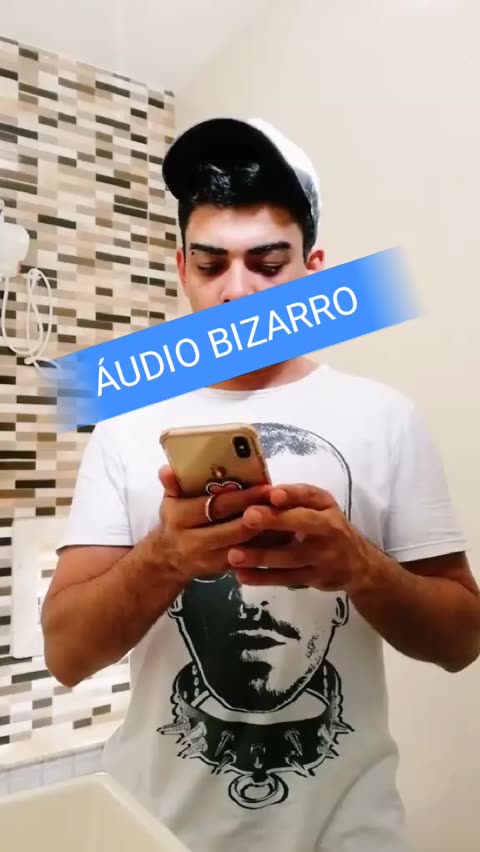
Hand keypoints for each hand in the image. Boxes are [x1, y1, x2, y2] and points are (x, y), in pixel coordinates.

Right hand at [158, 466, 271, 582]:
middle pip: (234, 529)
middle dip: (259, 514)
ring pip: (245, 547)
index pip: (214, 507)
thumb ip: (172, 485)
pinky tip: (281, 532)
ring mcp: (210, 560)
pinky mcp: (224, 570)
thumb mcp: (169, 502)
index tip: (263, 486)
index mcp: (180, 519)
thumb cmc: (174, 522)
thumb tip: (167, 469)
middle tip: (280, 499)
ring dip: (266, 532)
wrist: (167, 560)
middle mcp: (194, 542)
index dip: (241, 498)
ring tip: (284, 514)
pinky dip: (265, 546)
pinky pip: (249, 558)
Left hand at [227, 483, 370, 592]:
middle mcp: (328, 530)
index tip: (272, 494)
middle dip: (275, 521)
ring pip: (290, 557)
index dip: (292, 495)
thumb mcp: (322, 507)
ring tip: (233, 555)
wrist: (359, 565)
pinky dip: (263, 578)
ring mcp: (322, 557)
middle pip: (302, 524)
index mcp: (326, 507)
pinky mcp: (314, 579)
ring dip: (261, 557)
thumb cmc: (330, 528)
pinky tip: (242, 575)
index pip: (310, 496)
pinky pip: (286, 579)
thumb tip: (262, 492)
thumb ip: (296, 498)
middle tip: (248, 518)